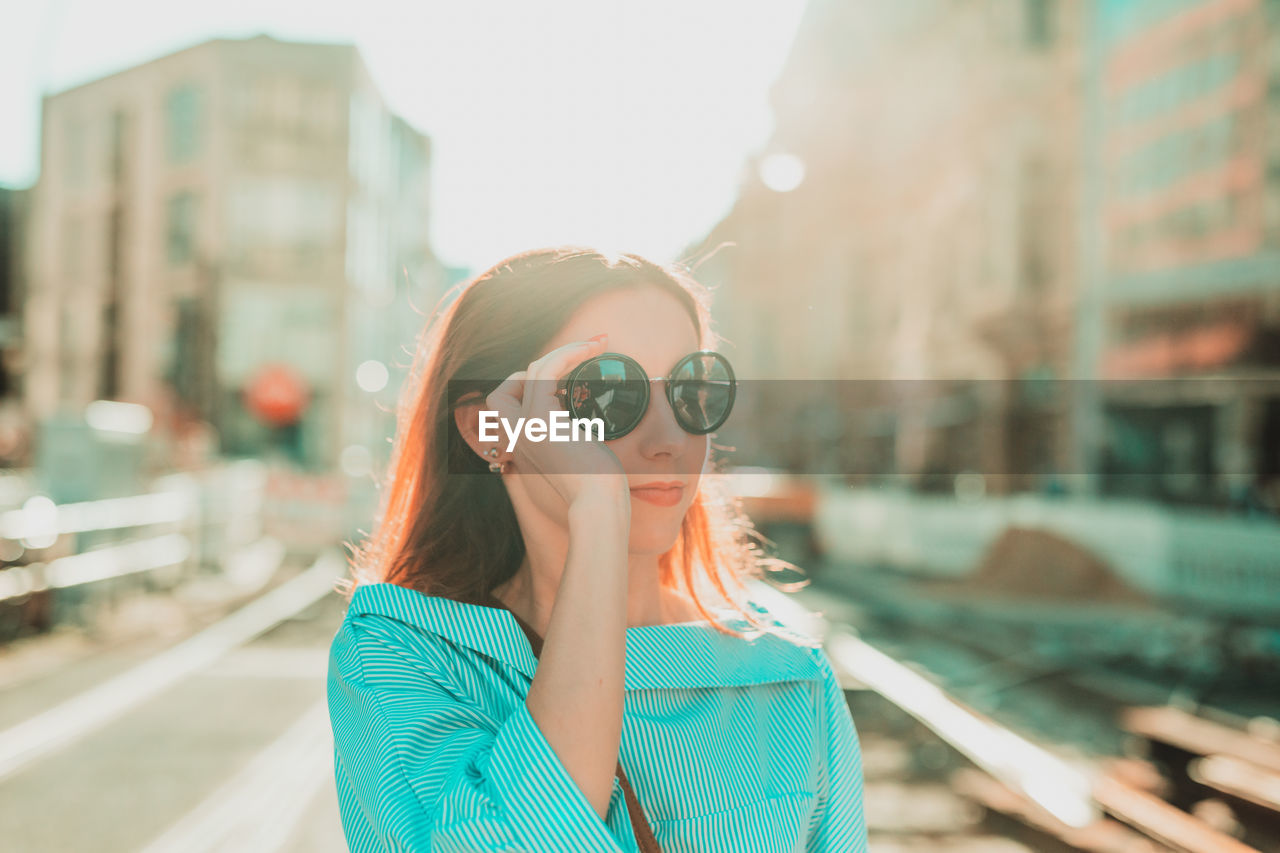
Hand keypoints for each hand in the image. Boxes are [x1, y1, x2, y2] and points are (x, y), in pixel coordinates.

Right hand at [485, 336, 630, 508]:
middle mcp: (518, 434)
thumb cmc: (599, 486)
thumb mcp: (582, 457)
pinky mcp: (540, 418)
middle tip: (589, 350)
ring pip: (533, 369)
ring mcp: (525, 426)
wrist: (598, 503)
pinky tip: (592, 349)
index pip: (508, 401)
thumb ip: (574, 439)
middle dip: (551, 361)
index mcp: (524, 444)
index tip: (568, 381)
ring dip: (567, 350)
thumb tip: (588, 426)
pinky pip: (546, 371)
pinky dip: (568, 353)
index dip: (529, 383)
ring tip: (597, 343)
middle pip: (517, 380)